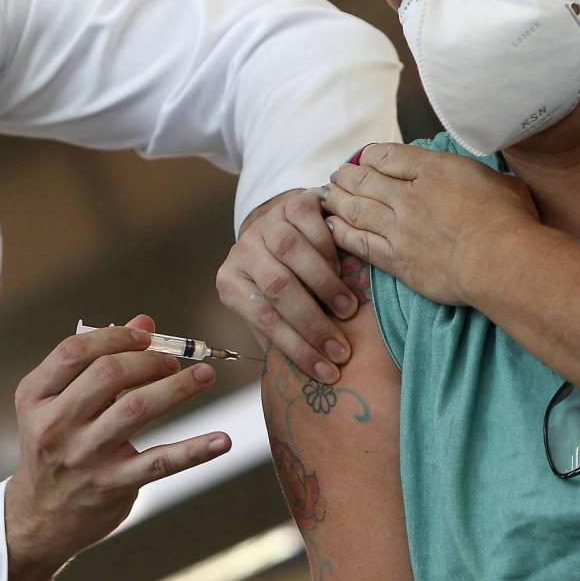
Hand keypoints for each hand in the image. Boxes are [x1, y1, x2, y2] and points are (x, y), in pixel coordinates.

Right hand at [4, 315, 229, 580]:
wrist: (39, 517)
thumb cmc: (54, 447)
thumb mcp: (57, 402)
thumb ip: (97, 360)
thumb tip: (144, 323)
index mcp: (36, 396)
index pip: (74, 351)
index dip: (115, 336)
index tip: (147, 335)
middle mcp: (55, 425)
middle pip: (108, 374)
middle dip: (150, 359)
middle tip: (174, 361)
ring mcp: (84, 456)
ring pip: (137, 408)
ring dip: (177, 387)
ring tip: (204, 375)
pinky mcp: (112, 485)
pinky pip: (160, 462)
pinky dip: (195, 450)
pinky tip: (221, 440)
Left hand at [216, 190, 359, 383]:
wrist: (282, 225)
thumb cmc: (281, 279)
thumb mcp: (271, 306)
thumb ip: (279, 332)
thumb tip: (305, 377)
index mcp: (230, 282)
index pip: (264, 319)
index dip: (296, 348)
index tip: (327, 373)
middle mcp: (243, 250)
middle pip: (277, 288)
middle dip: (312, 323)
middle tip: (342, 350)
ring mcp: (267, 224)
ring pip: (293, 253)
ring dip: (325, 286)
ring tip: (349, 311)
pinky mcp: (292, 203)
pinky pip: (312, 227)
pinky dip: (330, 251)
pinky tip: (344, 271)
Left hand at [322, 143, 538, 305]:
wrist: (500, 261)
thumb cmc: (509, 219)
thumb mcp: (497, 180)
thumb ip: (473, 176)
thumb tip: (471, 175)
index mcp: (433, 170)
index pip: (389, 155)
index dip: (372, 155)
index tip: (365, 157)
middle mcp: (408, 196)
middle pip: (366, 180)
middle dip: (347, 175)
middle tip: (338, 174)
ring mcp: (399, 229)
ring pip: (356, 209)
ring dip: (338, 200)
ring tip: (328, 195)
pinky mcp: (397, 260)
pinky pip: (359, 243)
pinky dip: (341, 233)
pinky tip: (331, 227)